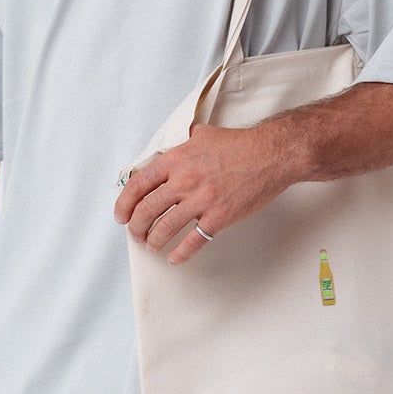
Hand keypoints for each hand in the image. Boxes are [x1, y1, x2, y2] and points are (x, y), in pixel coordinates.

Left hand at [113, 121, 291, 265]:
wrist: (271, 155)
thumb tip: (174, 147)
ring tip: (152, 246)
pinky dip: (180, 254)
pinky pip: (192, 242)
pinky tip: (174, 258)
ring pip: (164, 229)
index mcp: (176, 160)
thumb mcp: (203, 135)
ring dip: (153, 241)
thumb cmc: (240, 145)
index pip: (137, 185)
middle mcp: (184, 181)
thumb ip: (184, 143)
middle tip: (136, 234)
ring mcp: (200, 201)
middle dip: (136, 228)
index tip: (121, 215)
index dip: (124, 204)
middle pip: (146, 211)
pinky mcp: (218, 217)